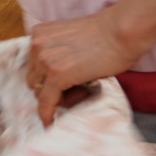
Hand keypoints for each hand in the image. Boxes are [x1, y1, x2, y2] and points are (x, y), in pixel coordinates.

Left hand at [26, 11, 145, 125]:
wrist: (122, 32)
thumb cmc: (107, 34)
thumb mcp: (70, 38)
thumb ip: (58, 52)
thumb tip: (54, 79)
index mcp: (39, 34)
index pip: (34, 65)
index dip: (47, 78)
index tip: (58, 89)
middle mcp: (37, 44)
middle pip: (34, 79)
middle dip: (51, 88)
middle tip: (78, 88)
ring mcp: (45, 60)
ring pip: (40, 92)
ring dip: (57, 97)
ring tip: (82, 91)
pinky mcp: (57, 75)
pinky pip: (46, 103)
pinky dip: (48, 115)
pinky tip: (52, 123)